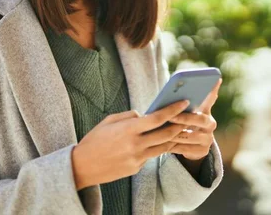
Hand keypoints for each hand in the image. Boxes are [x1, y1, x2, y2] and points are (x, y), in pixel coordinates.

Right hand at [71, 100, 189, 189]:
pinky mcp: (136, 168)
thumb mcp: (109, 121)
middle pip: (166, 134)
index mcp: (128, 130)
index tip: (184, 102)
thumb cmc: (94, 140)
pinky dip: (156, 148)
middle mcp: (135, 145)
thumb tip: (145, 115)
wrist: (82, 167)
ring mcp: (137, 159)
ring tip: (179, 128)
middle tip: (188, 116)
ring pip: (163, 147)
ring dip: (172, 138)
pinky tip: (159, 142)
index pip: (157, 118)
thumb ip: (129, 116)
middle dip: (179, 124)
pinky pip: (151, 156)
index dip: (173, 109)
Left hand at [168, 79, 220, 160]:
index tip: (215, 79)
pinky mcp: (203, 152)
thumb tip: (172, 90)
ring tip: (162, 132)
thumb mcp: (184, 113)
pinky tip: (163, 144)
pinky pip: (186, 149)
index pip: (211, 98)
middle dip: (184, 118)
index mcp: (206, 111)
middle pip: (200, 119)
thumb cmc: (183, 124)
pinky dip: (174, 146)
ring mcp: (208, 139)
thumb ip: (181, 103)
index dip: (213, 90)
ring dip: (175, 134)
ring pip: (191, 136)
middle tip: (170, 116)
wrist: (189, 147)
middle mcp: (210, 124)